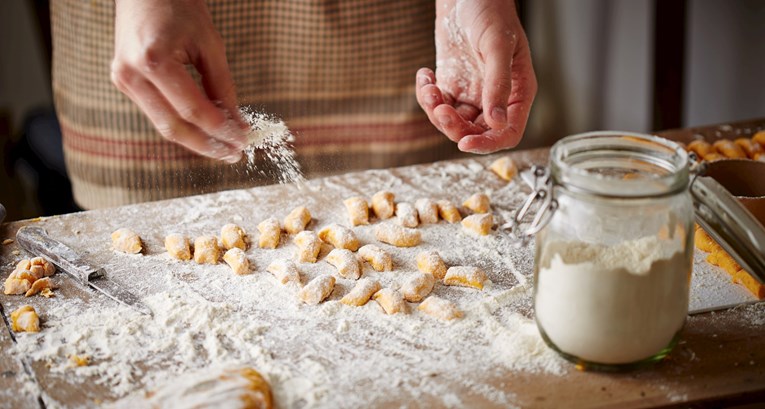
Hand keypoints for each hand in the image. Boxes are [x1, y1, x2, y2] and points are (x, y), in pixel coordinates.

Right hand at [111, 0, 246, 162]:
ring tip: (224, 147)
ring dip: (196, 139)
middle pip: (173, 127)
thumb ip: (223, 86)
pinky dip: (182, 124)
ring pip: (163, 125)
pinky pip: (157, 113)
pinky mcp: (124, 83)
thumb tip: (237, 123)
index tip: (243, 139)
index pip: (193, 111)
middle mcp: (131, 75)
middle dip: (207, 145)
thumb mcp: (209, 44)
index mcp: (153, 61)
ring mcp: (123, 81)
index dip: (221, 130)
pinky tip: (205, 130)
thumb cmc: (179, 7)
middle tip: (234, 153)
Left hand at [417, 0, 536, 153]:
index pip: (508, 132)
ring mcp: (473, 93)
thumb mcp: (497, 47)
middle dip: (454, 126)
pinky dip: (426, 96)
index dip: (488, 144)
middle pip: (476, 132)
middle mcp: (496, 97)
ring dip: (436, 111)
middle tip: (440, 108)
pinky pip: (438, 105)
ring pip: (453, 122)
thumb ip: (498, 84)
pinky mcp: (453, 85)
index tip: (465, 143)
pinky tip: (425, 74)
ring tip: (430, 87)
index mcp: (518, 92)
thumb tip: (497, 122)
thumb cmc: (491, 11)